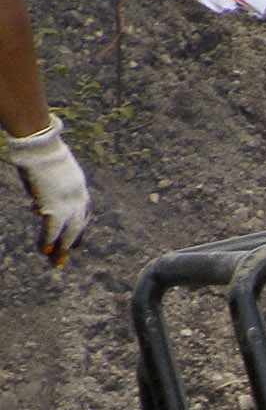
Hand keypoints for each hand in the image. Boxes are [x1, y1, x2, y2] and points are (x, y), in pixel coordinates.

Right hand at [6, 114, 89, 265]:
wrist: (40, 146)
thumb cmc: (43, 156)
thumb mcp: (52, 176)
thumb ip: (50, 191)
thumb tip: (38, 206)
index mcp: (81, 190)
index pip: (83, 215)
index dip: (78, 230)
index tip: (76, 243)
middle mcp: (79, 199)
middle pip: (78, 227)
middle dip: (70, 244)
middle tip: (63, 259)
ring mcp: (68, 204)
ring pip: (67, 232)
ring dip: (60, 249)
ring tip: (53, 262)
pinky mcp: (54, 206)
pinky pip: (52, 230)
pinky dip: (48, 242)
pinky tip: (43, 251)